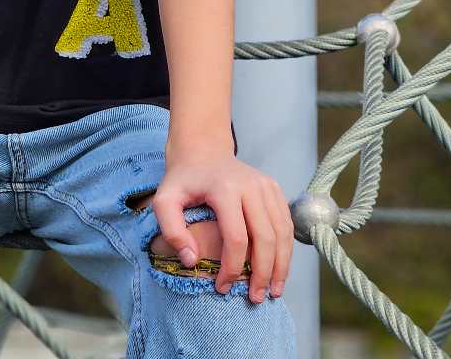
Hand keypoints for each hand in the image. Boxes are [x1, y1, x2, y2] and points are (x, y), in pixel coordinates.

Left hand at [148, 144, 293, 300]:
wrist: (202, 151)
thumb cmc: (183, 180)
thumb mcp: (164, 199)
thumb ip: (171, 230)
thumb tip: (192, 261)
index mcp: (224, 187)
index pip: (236, 238)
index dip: (232, 268)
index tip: (222, 287)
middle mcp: (251, 185)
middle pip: (266, 238)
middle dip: (263, 273)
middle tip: (256, 298)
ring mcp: (266, 185)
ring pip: (282, 234)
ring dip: (281, 266)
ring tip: (273, 291)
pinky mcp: (275, 188)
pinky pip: (286, 224)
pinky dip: (285, 250)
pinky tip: (277, 269)